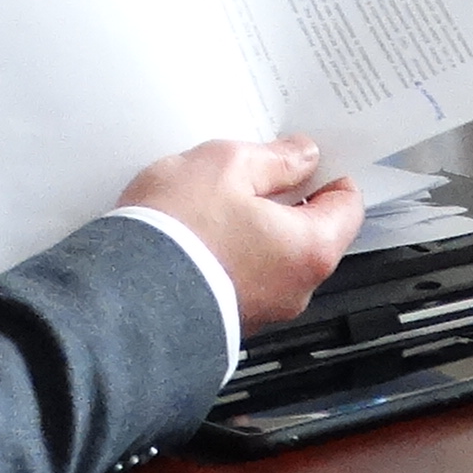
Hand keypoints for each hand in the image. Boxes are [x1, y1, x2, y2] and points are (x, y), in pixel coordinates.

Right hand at [120, 134, 362, 332]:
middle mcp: (296, 288)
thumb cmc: (178, 232)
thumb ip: (274, 159)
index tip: (308, 155)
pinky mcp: (229, 318)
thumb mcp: (226, 165)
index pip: (349, 205)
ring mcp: (262, 309)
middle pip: (311, 231)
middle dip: (286, 198)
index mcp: (310, 249)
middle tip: (255, 169)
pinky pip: (244, 275)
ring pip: (274, 254)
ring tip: (216, 198)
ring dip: (254, 225)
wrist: (123, 297)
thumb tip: (301, 157)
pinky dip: (231, 252)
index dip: (330, 173)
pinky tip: (200, 230)